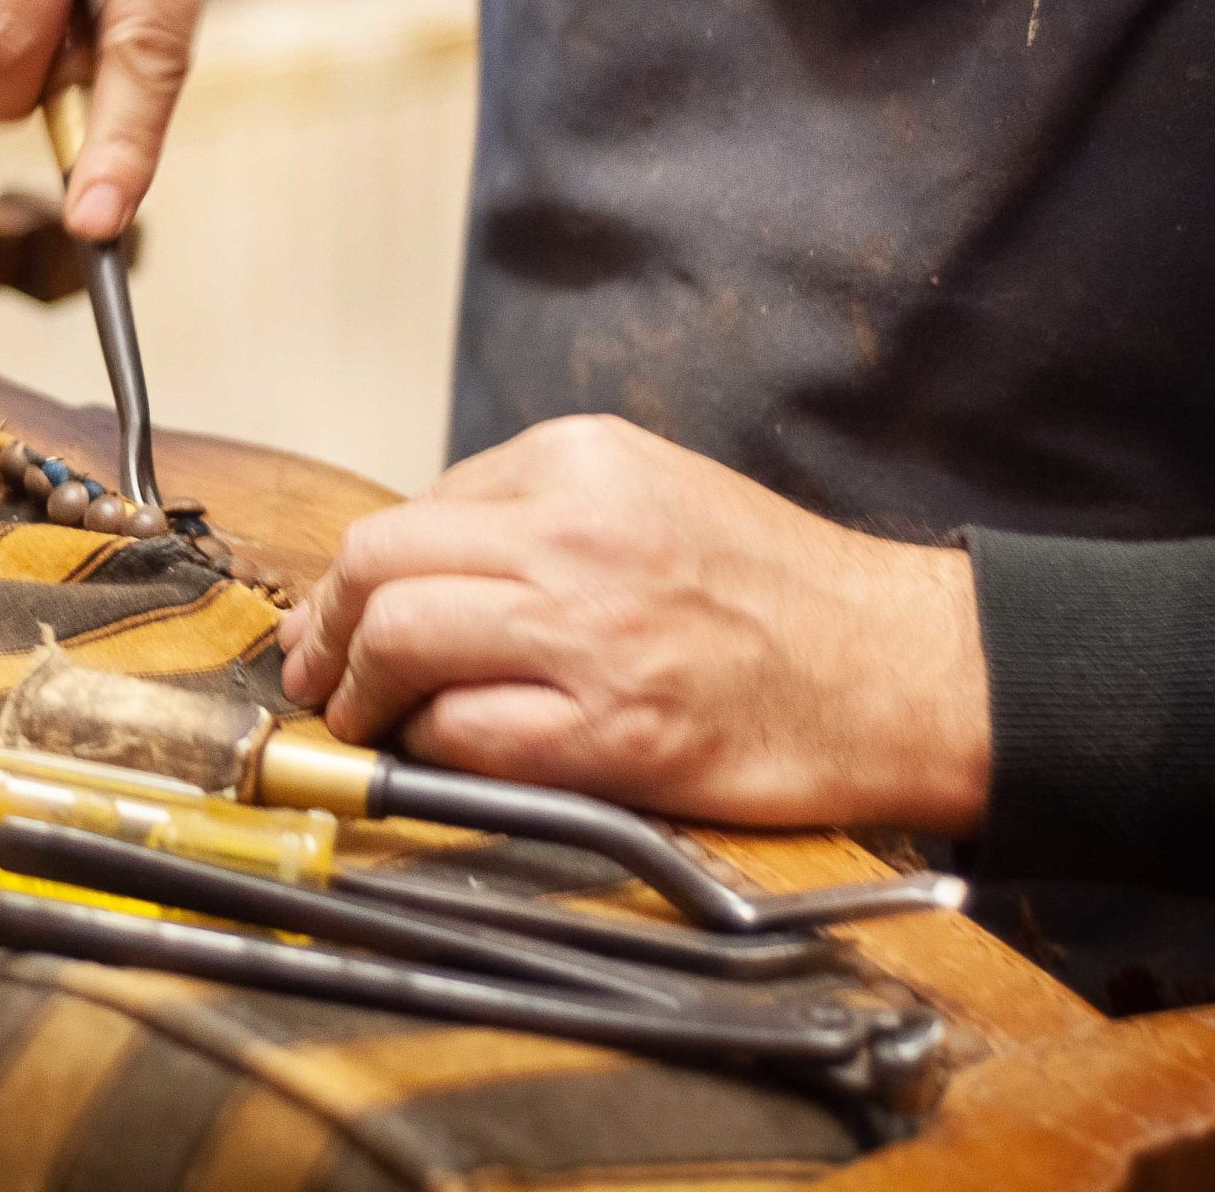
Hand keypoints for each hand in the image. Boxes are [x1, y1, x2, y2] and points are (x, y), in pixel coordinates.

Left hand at [277, 416, 990, 833]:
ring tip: (359, 715)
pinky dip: (424, 746)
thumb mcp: (653, 493)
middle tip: (318, 668)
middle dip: (328, 625)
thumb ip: (536, 514)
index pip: (417, 508)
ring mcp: (592, 631)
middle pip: (380, 562)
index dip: (360, 574)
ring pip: (399, 638)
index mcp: (583, 461)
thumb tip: (411, 571)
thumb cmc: (778, 592)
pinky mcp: (612, 730)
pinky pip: (462, 733)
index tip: (340, 614)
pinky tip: (432, 752)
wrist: (896, 669)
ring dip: (355, 689)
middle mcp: (577, 532)